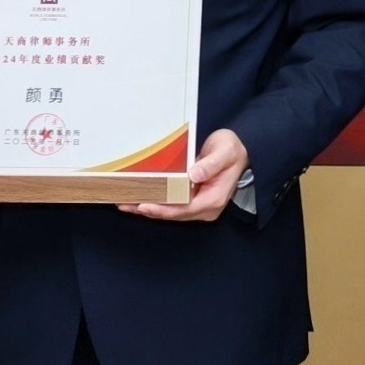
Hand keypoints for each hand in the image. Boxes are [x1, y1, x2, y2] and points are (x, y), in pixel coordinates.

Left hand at [127, 128, 247, 222]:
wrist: (239, 150)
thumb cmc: (231, 150)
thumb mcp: (224, 152)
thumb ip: (210, 164)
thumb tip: (194, 175)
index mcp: (214, 199)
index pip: (184, 209)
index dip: (163, 209)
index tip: (144, 205)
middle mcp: (206, 207)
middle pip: (174, 214)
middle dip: (149, 210)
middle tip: (125, 205)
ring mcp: (199, 206)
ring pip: (170, 212)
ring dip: (149, 209)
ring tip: (126, 204)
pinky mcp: (193, 201)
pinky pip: (172, 206)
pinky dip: (156, 203)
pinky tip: (140, 200)